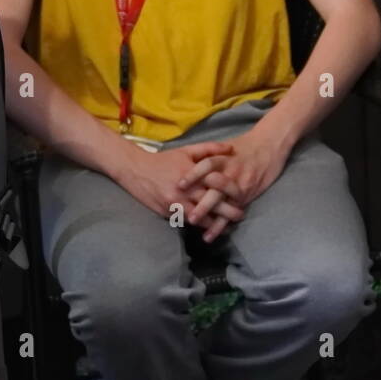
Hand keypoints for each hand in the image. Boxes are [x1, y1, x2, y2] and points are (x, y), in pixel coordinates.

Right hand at [115, 139, 238, 230]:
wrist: (135, 169)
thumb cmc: (164, 160)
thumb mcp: (187, 150)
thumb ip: (210, 149)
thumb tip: (232, 149)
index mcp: (192, 174)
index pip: (215, 185)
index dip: (231, 192)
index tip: (244, 196)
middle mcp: (184, 190)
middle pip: (210, 204)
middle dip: (226, 213)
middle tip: (240, 216)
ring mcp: (175, 203)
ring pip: (198, 218)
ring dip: (213, 224)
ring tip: (227, 228)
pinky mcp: (167, 212)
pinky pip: (185, 222)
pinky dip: (197, 225)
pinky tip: (207, 230)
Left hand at [178, 129, 290, 237]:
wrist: (270, 145)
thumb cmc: (246, 146)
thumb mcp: (226, 146)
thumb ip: (210, 153)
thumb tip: (187, 163)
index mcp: (224, 158)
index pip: (207, 166)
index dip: (194, 175)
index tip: (180, 185)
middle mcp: (232, 173)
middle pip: (216, 190)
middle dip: (203, 204)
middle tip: (189, 215)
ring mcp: (240, 185)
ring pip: (224, 204)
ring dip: (210, 217)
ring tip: (196, 227)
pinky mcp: (246, 195)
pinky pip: (232, 212)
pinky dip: (220, 225)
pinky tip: (210, 235)